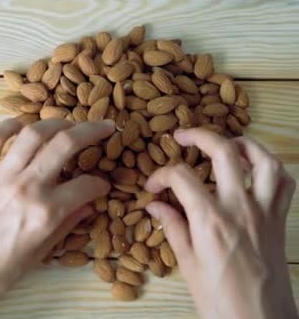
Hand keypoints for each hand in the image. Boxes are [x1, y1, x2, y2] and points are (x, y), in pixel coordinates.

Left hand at [0, 119, 114, 307]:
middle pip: (64, 144)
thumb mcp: (38, 255)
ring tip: (68, 123)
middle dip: (91, 131)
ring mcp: (0, 176)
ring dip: (55, 122)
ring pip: (32, 133)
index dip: (100, 183)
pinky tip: (22, 125)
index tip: (102, 184)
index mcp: (45, 213)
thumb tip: (87, 206)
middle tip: (105, 127)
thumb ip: (64, 226)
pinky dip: (8, 126)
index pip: (85, 186)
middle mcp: (26, 187)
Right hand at [144, 128, 296, 318]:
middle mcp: (240, 208)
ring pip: (263, 160)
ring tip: (225, 144)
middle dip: (198, 136)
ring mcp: (264, 212)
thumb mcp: (187, 265)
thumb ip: (173, 228)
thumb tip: (156, 206)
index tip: (152, 186)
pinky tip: (255, 170)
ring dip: (243, 144)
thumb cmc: (220, 301)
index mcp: (210, 221)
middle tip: (181, 137)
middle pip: (223, 152)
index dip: (161, 175)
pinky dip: (271, 168)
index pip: (181, 178)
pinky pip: (284, 183)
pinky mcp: (278, 221)